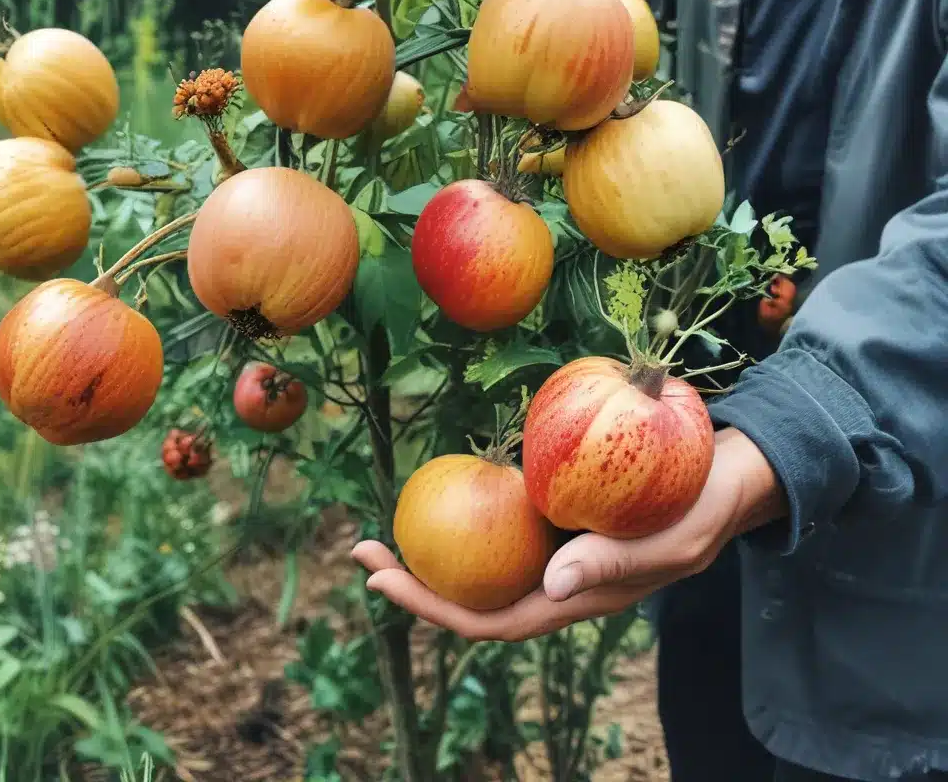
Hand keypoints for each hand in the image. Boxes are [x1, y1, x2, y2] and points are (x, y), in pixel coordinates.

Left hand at [352, 429, 785, 641]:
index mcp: (580, 598)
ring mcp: (559, 546)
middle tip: (362, 550)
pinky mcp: (564, 512)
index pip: (495, 620)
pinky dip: (472, 506)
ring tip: (389, 521)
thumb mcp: (672, 539)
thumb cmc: (707, 507)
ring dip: (437, 544)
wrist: (732, 475)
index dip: (436, 608)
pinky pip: (508, 516)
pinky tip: (446, 483)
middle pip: (477, 593)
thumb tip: (552, 585)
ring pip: (487, 556)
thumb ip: (617, 563)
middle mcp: (560, 578)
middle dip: (416, 581)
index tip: (383, 582)